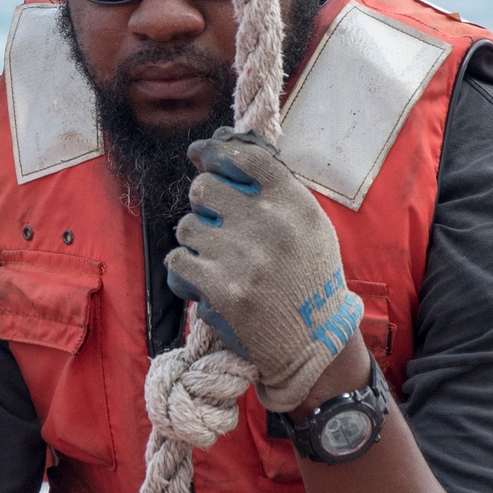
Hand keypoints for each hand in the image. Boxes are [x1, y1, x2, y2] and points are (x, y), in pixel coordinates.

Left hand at [165, 129, 362, 411]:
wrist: (314, 340)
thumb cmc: (309, 278)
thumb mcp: (310, 225)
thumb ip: (274, 192)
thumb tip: (215, 155)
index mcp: (294, 203)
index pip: (244, 156)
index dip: (214, 152)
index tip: (202, 156)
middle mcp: (269, 224)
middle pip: (203, 188)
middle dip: (202, 205)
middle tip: (214, 223)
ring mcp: (244, 257)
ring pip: (186, 227)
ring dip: (195, 242)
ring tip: (216, 258)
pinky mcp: (223, 289)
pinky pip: (178, 261)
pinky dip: (184, 270)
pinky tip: (202, 278)